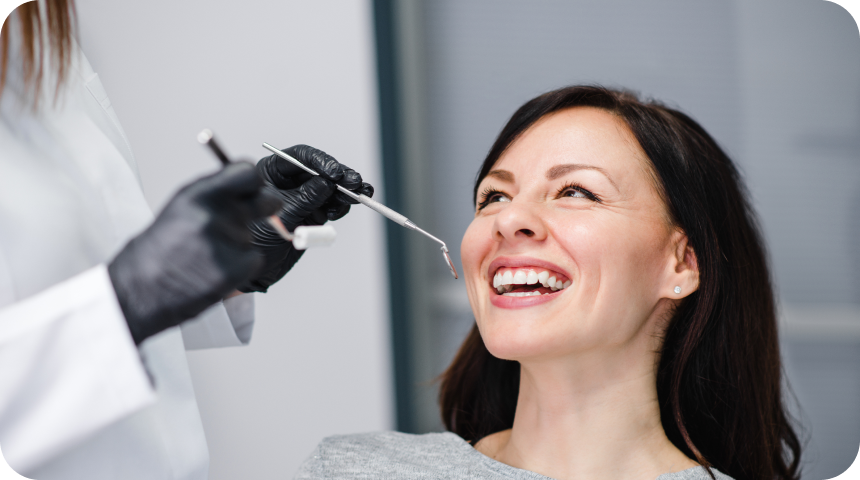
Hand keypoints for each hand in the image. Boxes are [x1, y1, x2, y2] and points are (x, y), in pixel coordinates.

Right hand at [108, 163, 280, 343]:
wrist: (136, 291)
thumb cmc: (156, 251)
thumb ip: (214, 195)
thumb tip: (248, 188)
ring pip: (252, 236)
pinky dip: (241, 267)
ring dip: (238, 245)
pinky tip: (213, 271)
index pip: (247, 173)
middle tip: (263, 211)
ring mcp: (224, 243)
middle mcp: (213, 215)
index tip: (254, 187)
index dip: (254, 181)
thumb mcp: (180, 208)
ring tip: (206, 256)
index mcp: (197, 195)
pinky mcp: (233, 270)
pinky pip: (253, 260)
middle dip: (267, 206)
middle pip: (266, 200)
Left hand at [238, 144, 373, 292]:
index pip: (299, 157)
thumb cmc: (258, 240)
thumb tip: (326, 183)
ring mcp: (303, 196)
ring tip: (357, 196)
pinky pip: (332, 204)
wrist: (260, 268)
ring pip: (329, 187)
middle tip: (355, 183)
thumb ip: (304, 199)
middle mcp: (289, 181)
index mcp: (272, 172)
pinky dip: (341, 205)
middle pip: (319, 170)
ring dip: (345, 191)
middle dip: (340, 177)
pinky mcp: (313, 211)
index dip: (320, 162)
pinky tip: (343, 209)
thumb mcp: (282, 217)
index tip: (335, 174)